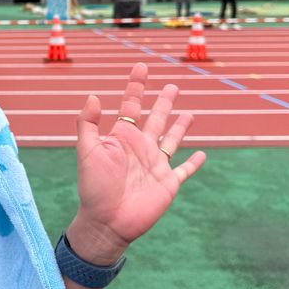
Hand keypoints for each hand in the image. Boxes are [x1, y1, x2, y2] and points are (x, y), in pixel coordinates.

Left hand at [68, 63, 205, 260]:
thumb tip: (92, 95)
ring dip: (181, 126)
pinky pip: (184, 170)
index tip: (141, 66)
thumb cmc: (94, 187)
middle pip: (156, 118)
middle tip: (172, 86)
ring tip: (189, 113)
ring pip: (172, 139)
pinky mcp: (168, 183)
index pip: (132, 106)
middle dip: (164, 102)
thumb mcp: (87, 151)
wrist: (106, 221)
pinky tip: (202, 154)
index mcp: (122, 137)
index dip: (137, 86)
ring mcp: (156, 165)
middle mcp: (141, 148)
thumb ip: (88, 124)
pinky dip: (194, 163)